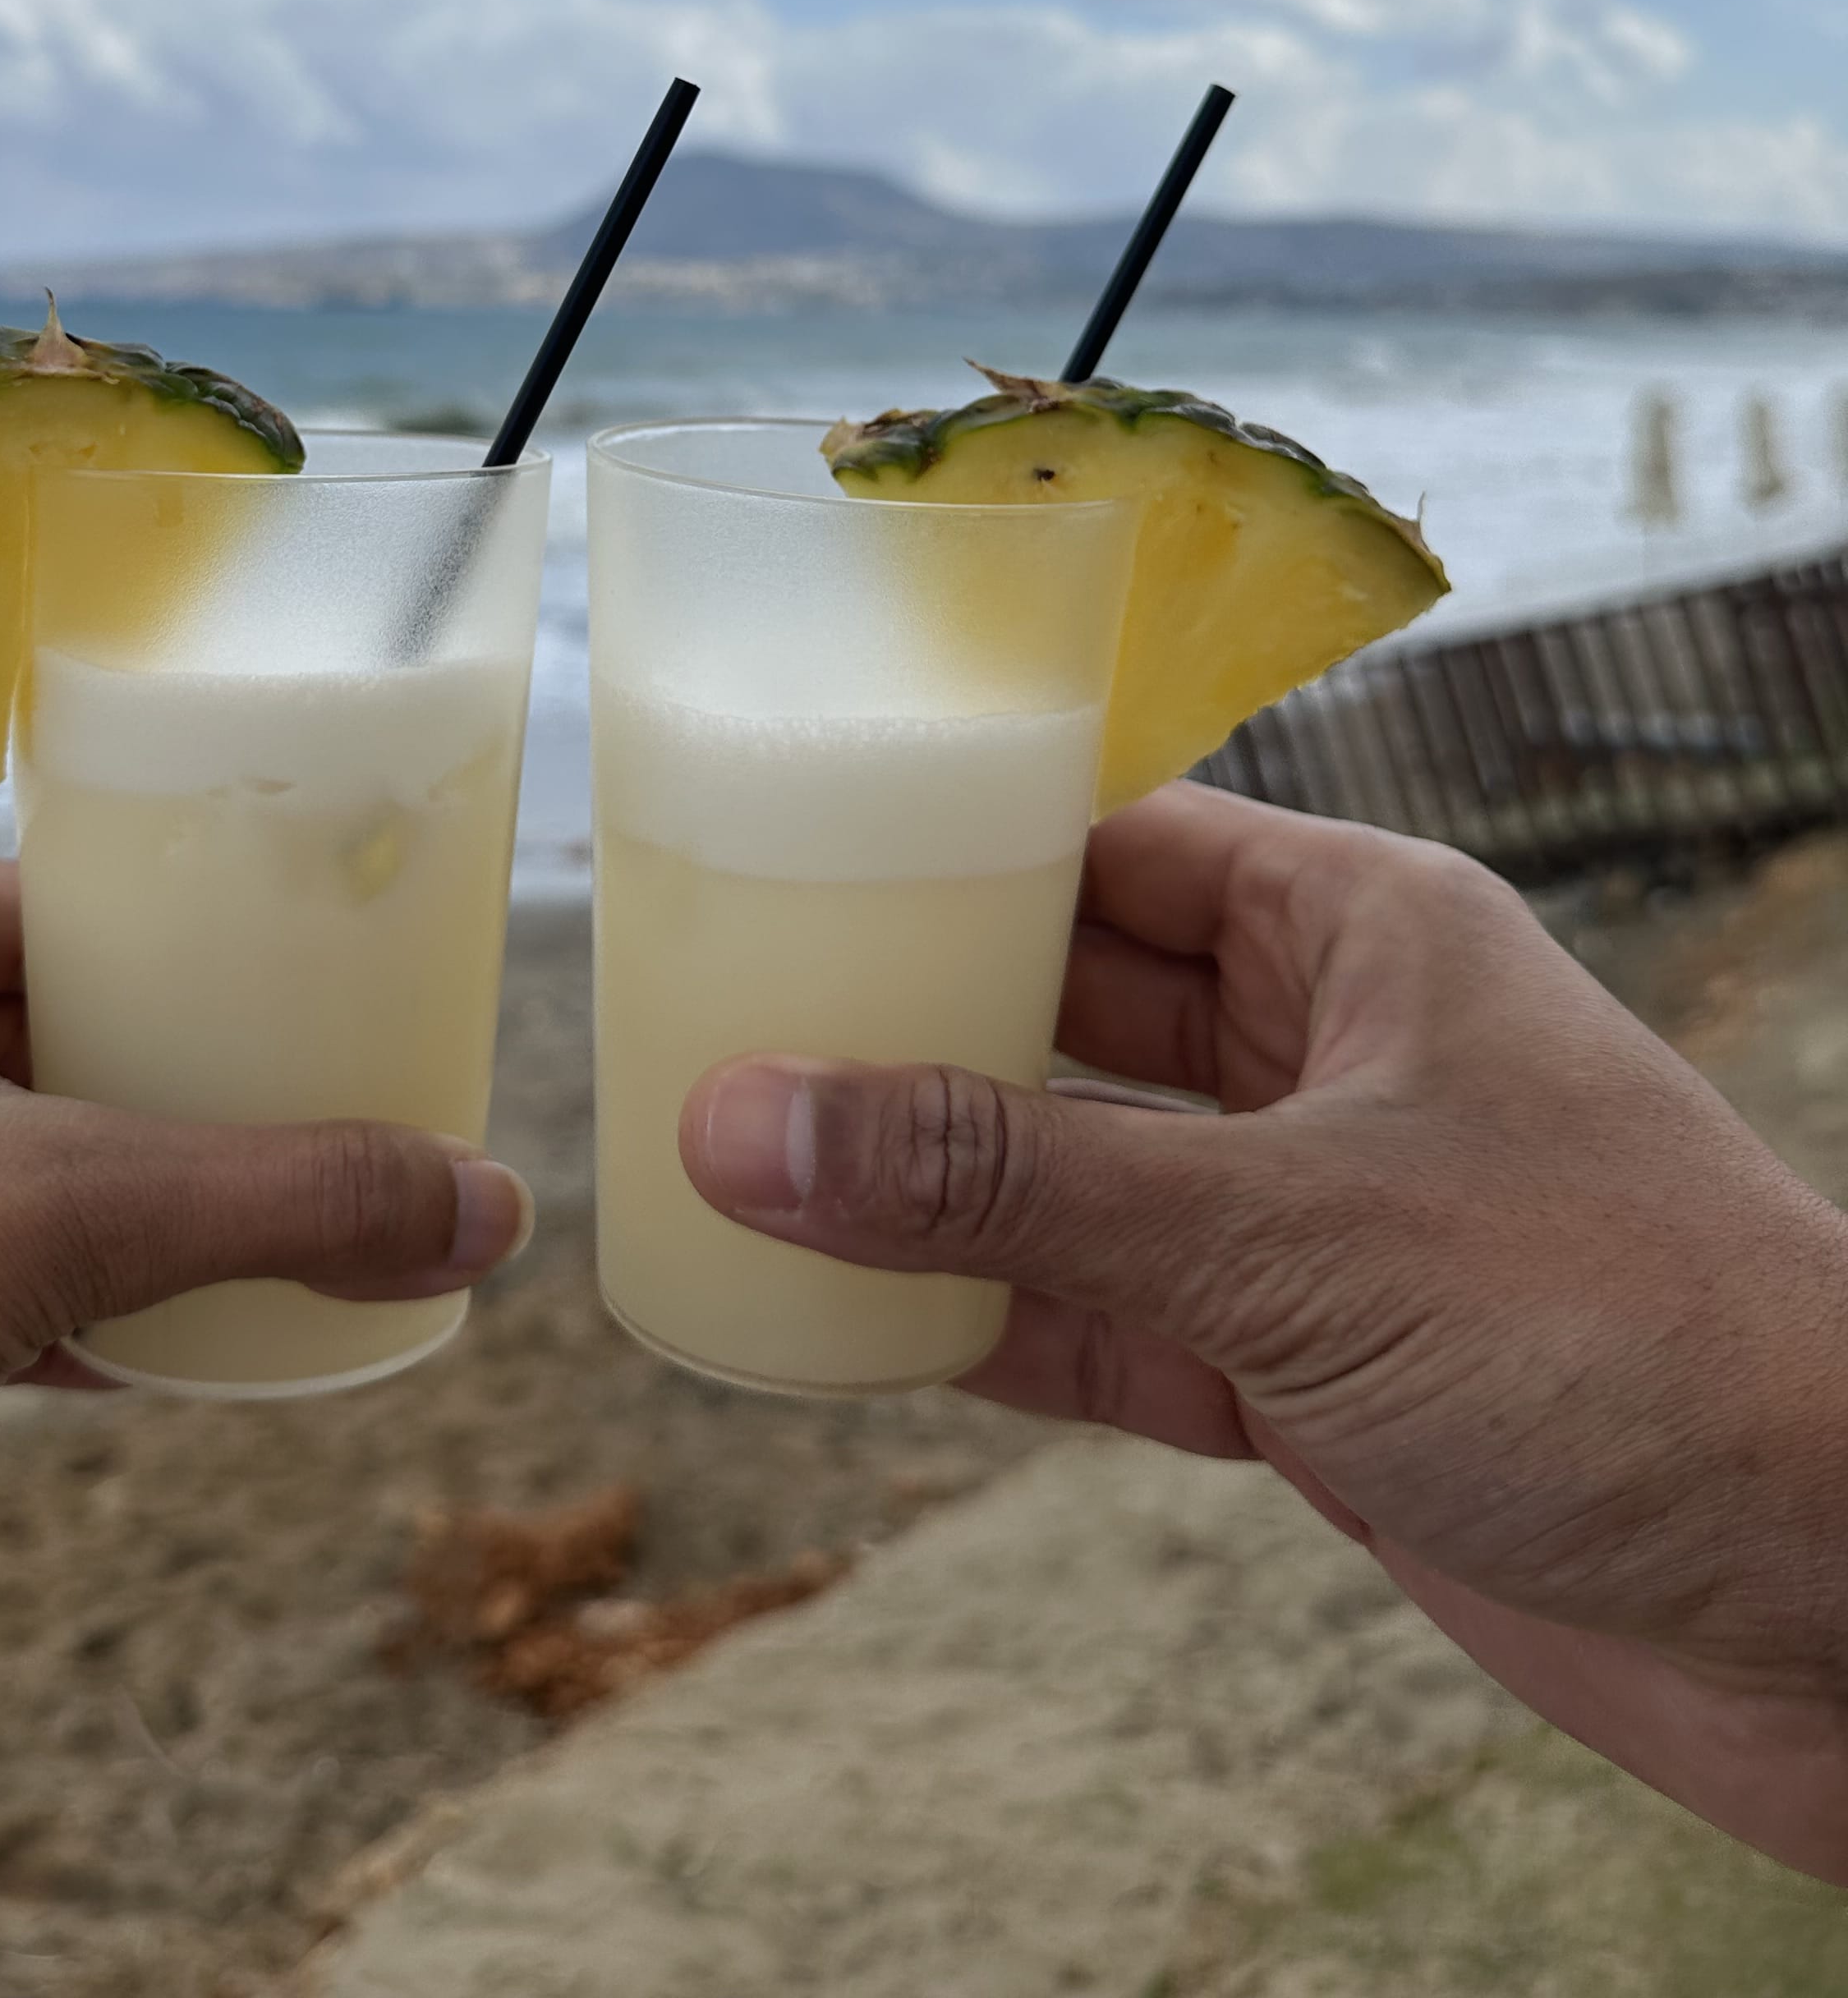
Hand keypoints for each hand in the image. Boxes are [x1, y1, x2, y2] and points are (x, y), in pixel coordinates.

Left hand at [0, 837, 530, 1886]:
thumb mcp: (66, 1220)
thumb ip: (282, 1200)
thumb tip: (480, 1208)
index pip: (36, 908)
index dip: (175, 972)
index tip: (283, 1026)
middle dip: (131, 1107)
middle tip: (272, 1148)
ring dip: (65, 1208)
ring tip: (205, 1256)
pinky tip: (103, 1354)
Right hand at [681, 781, 1847, 1881]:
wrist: (1844, 1607)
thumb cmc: (1624, 1335)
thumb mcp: (1284, 1234)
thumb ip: (1012, 1189)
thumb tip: (752, 1125)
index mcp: (1358, 933)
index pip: (1112, 843)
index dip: (949, 843)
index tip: (777, 851)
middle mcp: (1332, 1057)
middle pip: (1074, 1009)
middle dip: (912, 1023)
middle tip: (717, 1027)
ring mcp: (1321, 1225)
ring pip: (1077, 1181)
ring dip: (932, 1195)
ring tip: (740, 1178)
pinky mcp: (1318, 1381)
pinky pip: (1111, 1328)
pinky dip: (993, 1333)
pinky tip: (856, 1331)